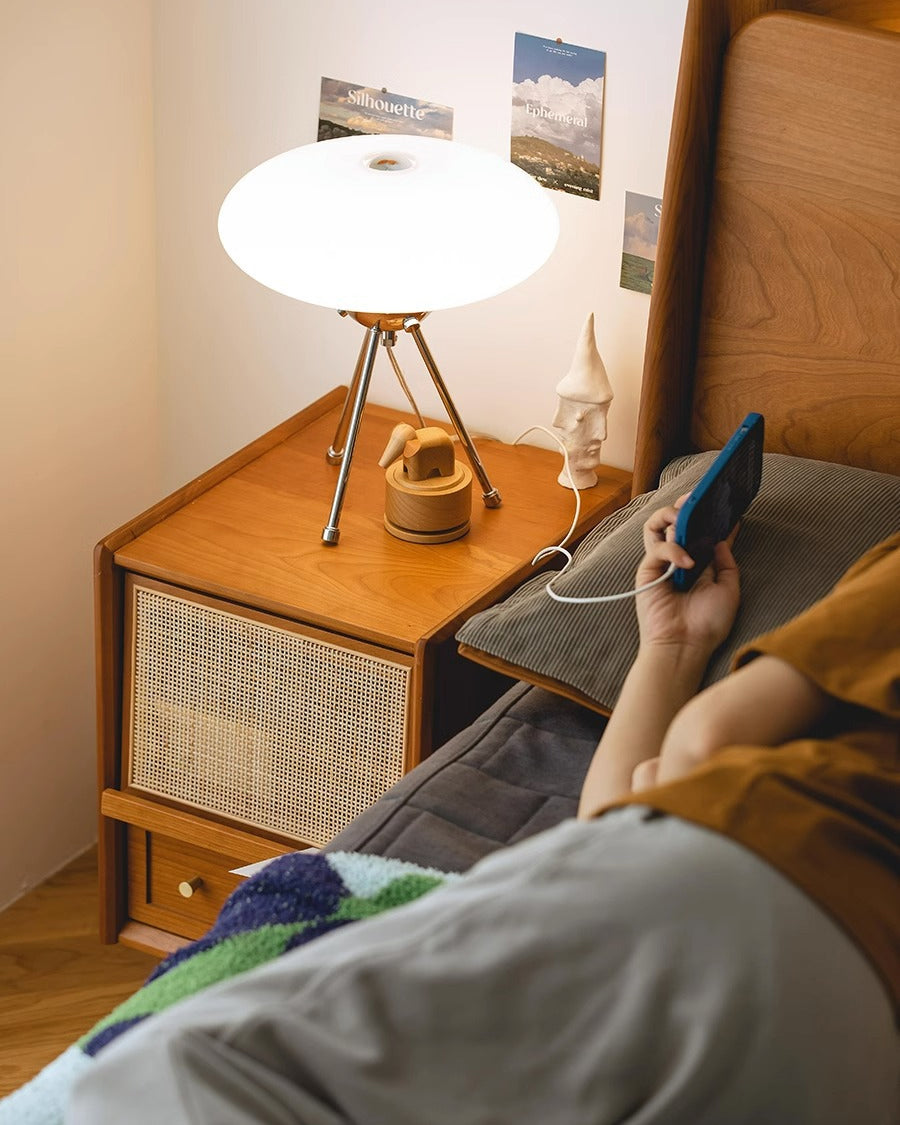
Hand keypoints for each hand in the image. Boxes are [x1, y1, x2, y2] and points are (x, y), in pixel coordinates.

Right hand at [635, 499, 740, 658]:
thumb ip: (727, 563)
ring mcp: (661, 564)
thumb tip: (722, 539)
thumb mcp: (730, 591)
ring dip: (668, 515)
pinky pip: (657, 549)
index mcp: (699, 564)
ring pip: (655, 527)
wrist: (686, 646)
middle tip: (695, 499)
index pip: (702, 531)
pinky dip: (672, 550)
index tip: (722, 501)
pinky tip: (687, 562)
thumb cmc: (707, 625)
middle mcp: (679, 560)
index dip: (710, 515)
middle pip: (674, 522)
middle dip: (683, 506)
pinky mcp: (647, 571)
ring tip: (681, 517)